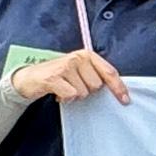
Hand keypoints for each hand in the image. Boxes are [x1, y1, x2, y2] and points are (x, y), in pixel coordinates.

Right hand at [10, 47, 130, 105]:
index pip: (109, 72)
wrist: (30, 77)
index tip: (125, 100)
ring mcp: (66, 66)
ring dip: (74, 95)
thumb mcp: (79, 71)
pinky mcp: (54, 77)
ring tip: (65, 88)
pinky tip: (58, 93)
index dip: (119, 88)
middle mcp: (78, 57)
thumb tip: (116, 90)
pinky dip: (65, 98)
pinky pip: (71, 95)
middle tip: (74, 86)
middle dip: (87, 91)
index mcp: (88, 55)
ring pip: (84, 92)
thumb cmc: (59, 75)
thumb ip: (96, 75)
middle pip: (96, 85)